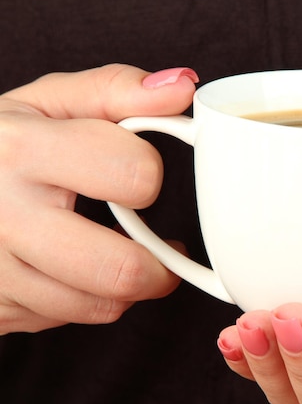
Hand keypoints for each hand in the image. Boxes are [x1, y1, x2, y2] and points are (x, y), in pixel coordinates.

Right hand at [0, 64, 198, 333]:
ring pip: (102, 305)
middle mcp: (2, 216)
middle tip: (164, 250)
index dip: (150, 175)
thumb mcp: (47, 102)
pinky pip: (70, 318)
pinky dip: (91, 299)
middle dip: (160, 266)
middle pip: (121, 269)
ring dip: (130, 286)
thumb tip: (182, 85)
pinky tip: (82, 270)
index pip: (133, 176)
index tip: (143, 175)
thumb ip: (117, 91)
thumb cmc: (1, 143)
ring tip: (124, 256)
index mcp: (20, 150)